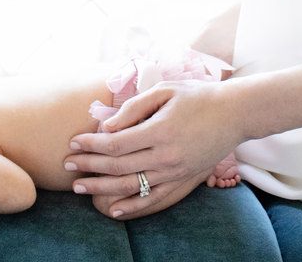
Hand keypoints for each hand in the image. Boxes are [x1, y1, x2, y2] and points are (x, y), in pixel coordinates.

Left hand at [63, 79, 241, 218]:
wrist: (233, 114)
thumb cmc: (197, 96)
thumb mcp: (164, 90)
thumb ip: (134, 108)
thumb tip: (107, 127)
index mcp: (160, 130)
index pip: (115, 144)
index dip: (91, 144)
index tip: (74, 142)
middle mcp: (166, 157)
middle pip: (118, 167)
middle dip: (89, 166)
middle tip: (67, 166)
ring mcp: (175, 173)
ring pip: (131, 186)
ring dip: (102, 188)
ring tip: (80, 187)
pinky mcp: (183, 182)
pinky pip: (154, 201)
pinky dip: (133, 207)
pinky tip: (113, 209)